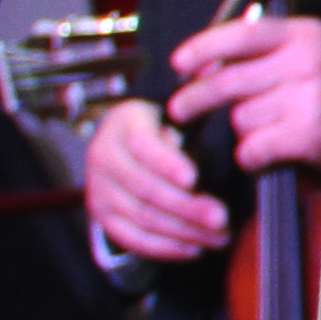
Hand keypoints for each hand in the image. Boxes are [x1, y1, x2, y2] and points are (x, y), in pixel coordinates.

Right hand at [82, 97, 226, 263]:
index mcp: (123, 125)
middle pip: (145, 188)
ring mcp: (99, 189)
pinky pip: (131, 238)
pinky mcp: (102, 215)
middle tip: (221, 218)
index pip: (142, 147)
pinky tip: (193, 250)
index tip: (194, 178)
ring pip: (141, 217)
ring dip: (182, 231)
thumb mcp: (173, 106)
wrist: (125, 144)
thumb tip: (213, 69)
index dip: (167, 164)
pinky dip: (163, 248)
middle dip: (186, 207)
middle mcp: (103, 157)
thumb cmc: (162, 125)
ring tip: (218, 237)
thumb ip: (193, 97)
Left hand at [165, 14, 320, 175]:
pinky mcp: (309, 135)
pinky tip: (266, 155)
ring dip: (242, 131)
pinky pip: (252, 148)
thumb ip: (264, 54)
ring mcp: (310, 99)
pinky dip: (251, 157)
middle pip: (228, 81)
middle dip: (195, 99)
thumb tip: (202, 66)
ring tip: (266, 131)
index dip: (203, 48)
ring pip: (240, 118)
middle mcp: (308, 62)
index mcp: (305, 35)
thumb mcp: (309, 56)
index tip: (179, 63)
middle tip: (180, 111)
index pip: (242, 35)